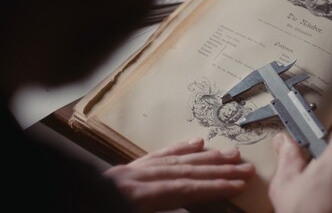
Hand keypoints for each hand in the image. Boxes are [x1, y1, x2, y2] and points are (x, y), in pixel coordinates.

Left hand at [104, 138, 254, 211]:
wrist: (68, 203)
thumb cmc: (98, 210)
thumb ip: (164, 209)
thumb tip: (190, 201)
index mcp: (139, 195)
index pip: (186, 188)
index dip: (214, 186)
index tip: (238, 184)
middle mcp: (141, 176)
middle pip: (187, 170)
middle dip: (219, 169)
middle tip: (245, 166)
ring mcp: (136, 169)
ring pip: (178, 159)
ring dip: (207, 157)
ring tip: (230, 153)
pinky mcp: (131, 166)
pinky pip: (159, 154)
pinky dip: (180, 148)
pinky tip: (197, 142)